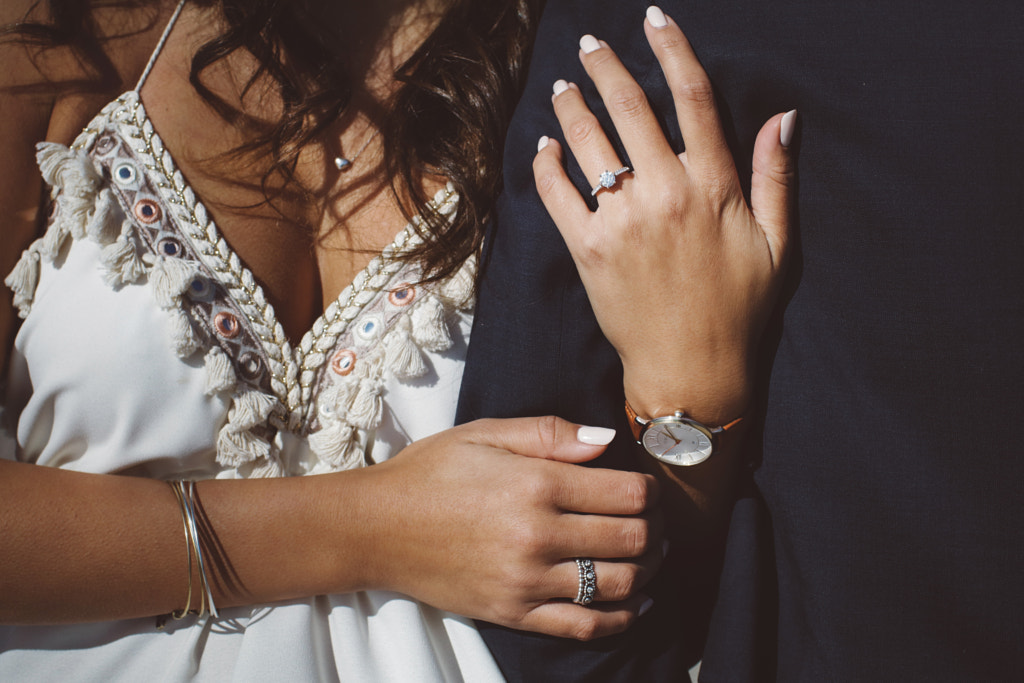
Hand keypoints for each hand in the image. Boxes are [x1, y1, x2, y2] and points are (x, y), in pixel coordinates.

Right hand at [360, 416, 660, 639]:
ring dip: (648, 570)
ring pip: (619, 585)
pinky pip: (584, 626)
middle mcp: (537, 536)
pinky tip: (636, 601)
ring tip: (648, 555)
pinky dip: (622, 618)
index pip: (628, 494)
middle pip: (632, 539)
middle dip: (656, 529)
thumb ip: (551, 433)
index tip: (648, 487)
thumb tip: (609, 442)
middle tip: (654, 520)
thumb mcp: (486, 433)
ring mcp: (526, 581)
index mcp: (535, 484)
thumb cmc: (431, 472)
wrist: (376, 528)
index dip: (652, 490)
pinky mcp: (514, 613)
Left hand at [533, 6, 797, 423]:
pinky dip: (546, 164)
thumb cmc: (741, 311)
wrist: (693, 371)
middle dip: (606, 66)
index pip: (692, 96)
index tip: (653, 19)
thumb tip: (784, 117)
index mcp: (713, 186)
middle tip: (590, 45)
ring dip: (571, 105)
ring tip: (562, 86)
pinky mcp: (588, 250)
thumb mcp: (779, 245)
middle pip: (630, 107)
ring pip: (589, 142)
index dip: (671, 48)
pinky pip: (557, 194)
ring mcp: (622, 221)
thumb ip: (776, 178)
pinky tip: (544, 146)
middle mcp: (665, 193)